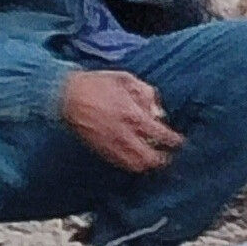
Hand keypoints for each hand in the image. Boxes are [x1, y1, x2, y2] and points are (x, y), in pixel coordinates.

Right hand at [60, 70, 181, 172]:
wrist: (67, 95)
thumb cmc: (97, 84)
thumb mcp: (126, 79)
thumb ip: (146, 93)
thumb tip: (158, 111)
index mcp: (132, 114)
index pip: (160, 134)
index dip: (173, 140)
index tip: (179, 142)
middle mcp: (123, 133)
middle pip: (149, 157)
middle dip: (162, 159)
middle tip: (168, 156)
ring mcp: (110, 144)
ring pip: (134, 165)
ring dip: (147, 164)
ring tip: (153, 160)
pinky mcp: (99, 150)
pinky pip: (119, 163)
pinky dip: (130, 163)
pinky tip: (134, 158)